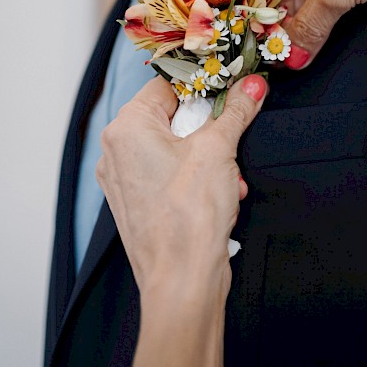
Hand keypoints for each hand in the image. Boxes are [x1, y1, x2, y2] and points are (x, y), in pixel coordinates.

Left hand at [96, 74, 266, 366]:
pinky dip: (197, 180)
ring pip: (174, 149)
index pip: (167, 85)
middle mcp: (115, 151)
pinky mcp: (136, 204)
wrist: (182, 280)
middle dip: (210, 130)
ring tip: (227, 179)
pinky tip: (220, 194)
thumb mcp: (220, 149)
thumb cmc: (188, 217)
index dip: (204, 88)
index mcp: (126, 128)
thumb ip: (236, 110)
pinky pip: (169, 176)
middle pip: (172, 117)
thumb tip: (251, 85)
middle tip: (232, 142)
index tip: (231, 93)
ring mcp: (123, 180)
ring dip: (209, 158)